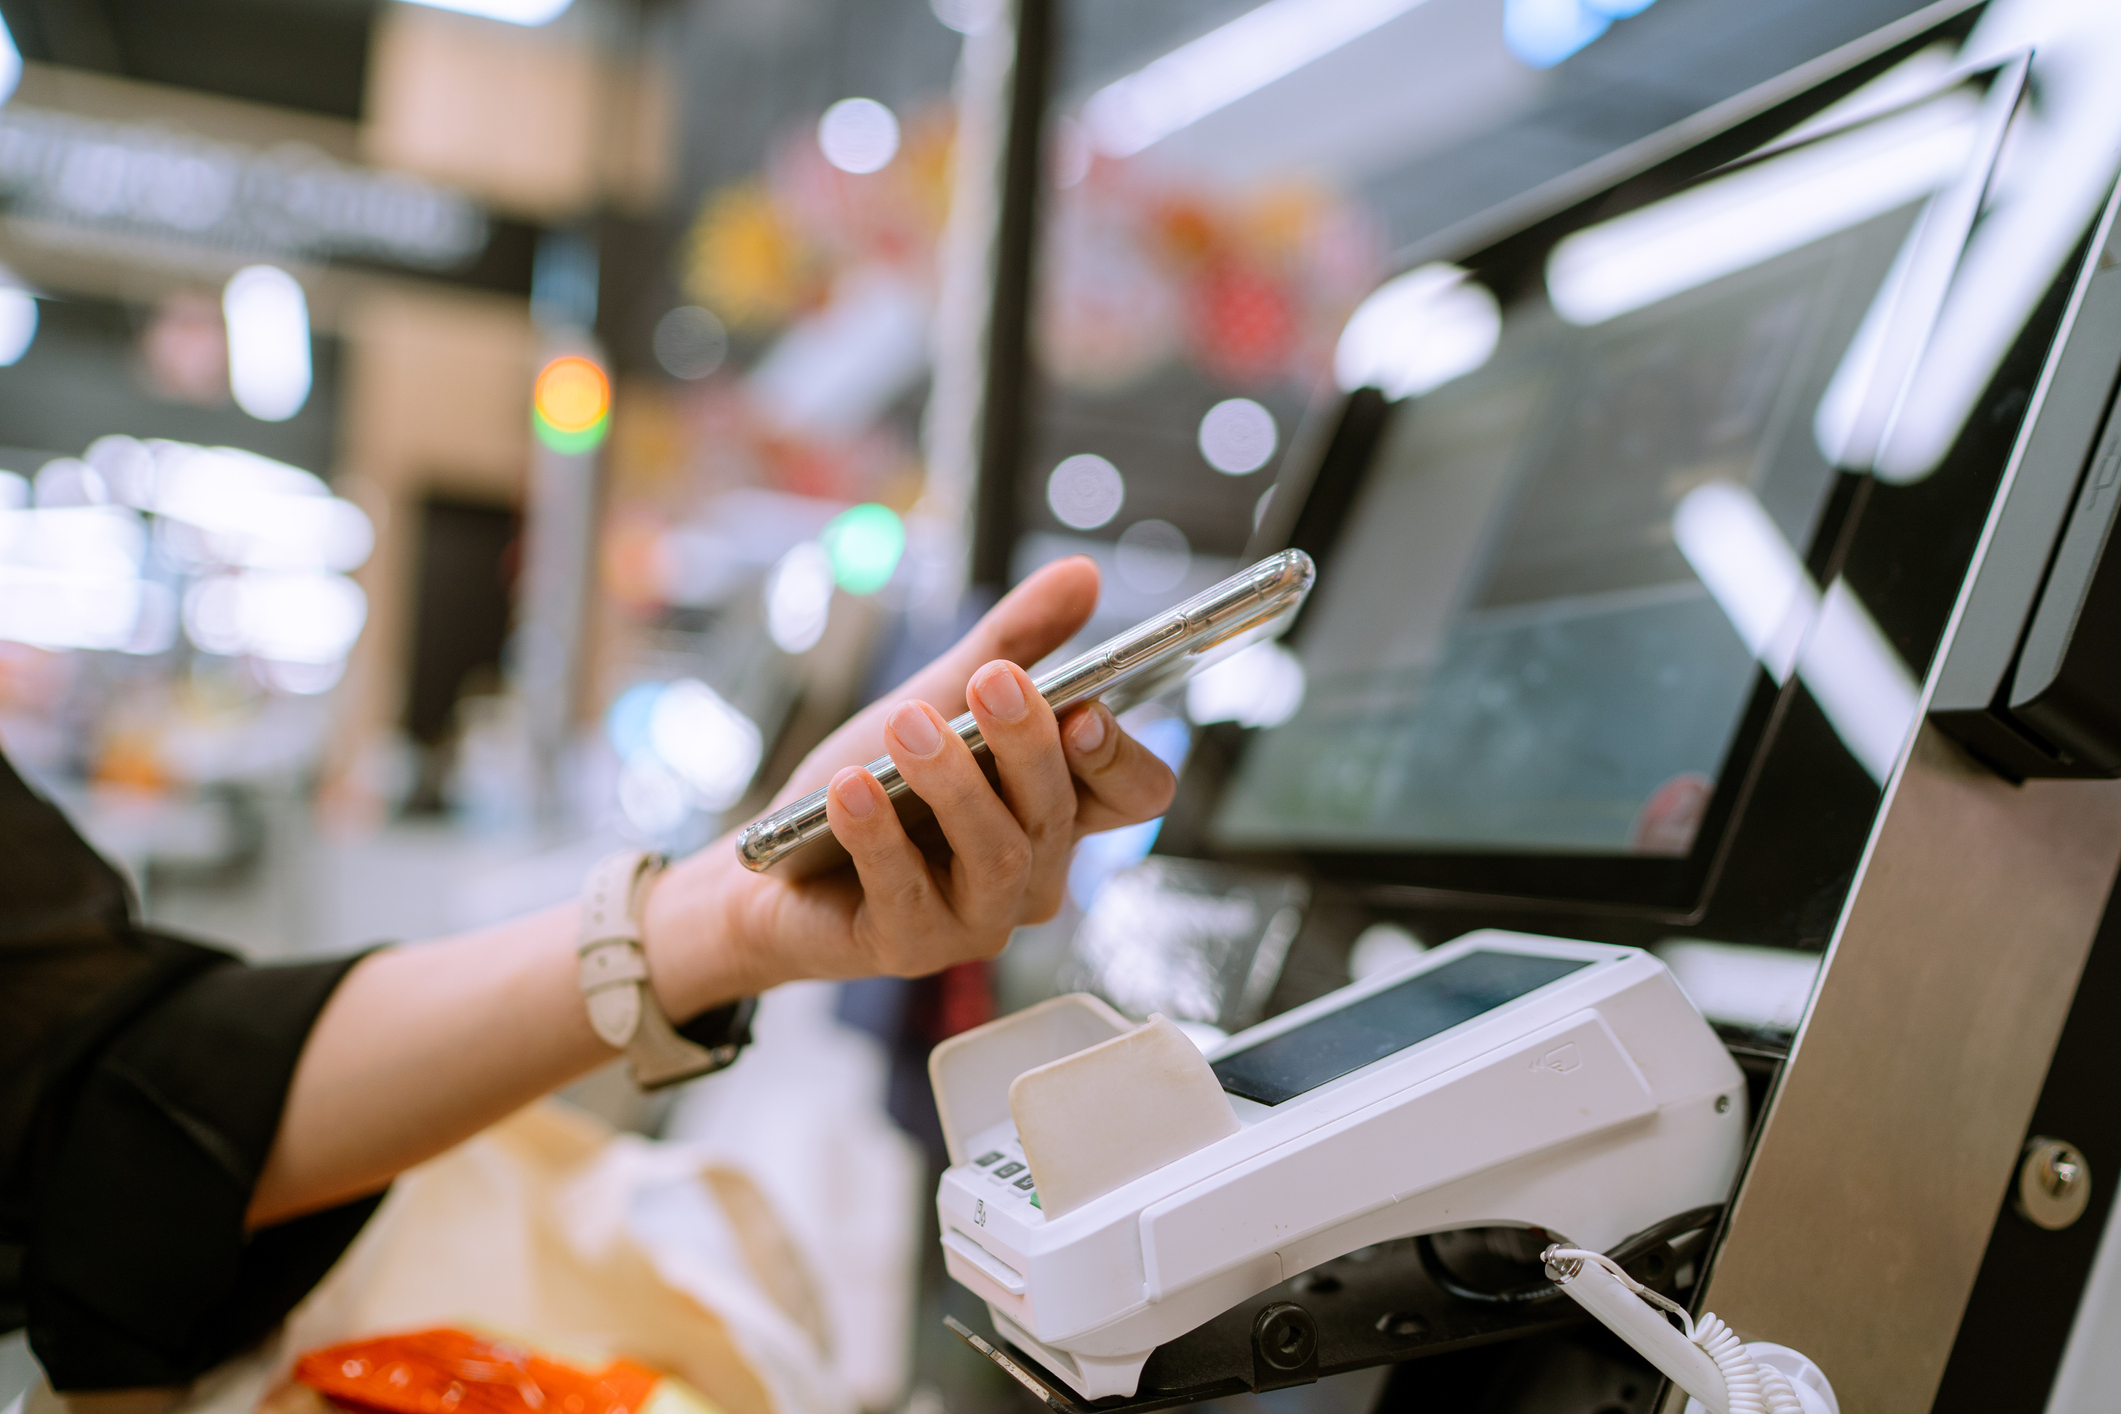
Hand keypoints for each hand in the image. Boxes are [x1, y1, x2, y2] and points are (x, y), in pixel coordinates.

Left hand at [645, 556, 1176, 1002]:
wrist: (775, 862)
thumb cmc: (877, 784)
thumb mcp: (939, 697)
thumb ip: (1012, 642)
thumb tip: (1081, 574)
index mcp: (1060, 810)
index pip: (1137, 793)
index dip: (1122, 756)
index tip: (1085, 707)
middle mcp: (1034, 872)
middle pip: (1060, 813)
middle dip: (1027, 743)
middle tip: (991, 680)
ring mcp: (978, 919)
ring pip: (998, 855)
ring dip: (953, 785)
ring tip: (906, 726)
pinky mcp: (911, 948)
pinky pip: (906, 892)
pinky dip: (878, 836)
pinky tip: (850, 790)